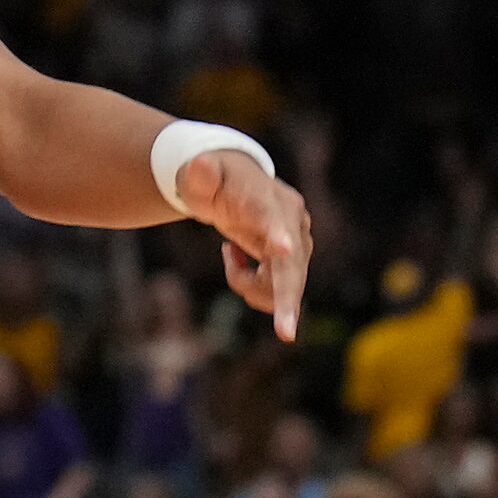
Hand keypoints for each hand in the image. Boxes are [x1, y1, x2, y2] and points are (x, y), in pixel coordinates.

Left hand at [175, 149, 313, 342]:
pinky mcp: (295, 262)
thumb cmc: (213, 179)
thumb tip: (200, 164)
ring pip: (281, 286)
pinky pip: (276, 292)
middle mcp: (292, 221)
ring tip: (229, 253)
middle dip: (287, 298)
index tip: (281, 248)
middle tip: (285, 333)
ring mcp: (298, 244)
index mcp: (269, 197)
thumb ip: (201, 171)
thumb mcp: (200, 174)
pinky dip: (251, 285)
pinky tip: (239, 258)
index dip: (277, 234)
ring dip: (247, 284)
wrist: (232, 184)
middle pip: (291, 266)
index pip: (273, 217)